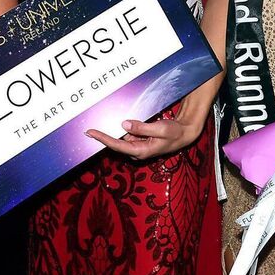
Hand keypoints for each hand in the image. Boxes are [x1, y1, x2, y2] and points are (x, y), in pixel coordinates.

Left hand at [85, 112, 203, 161]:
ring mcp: (138, 147)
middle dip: (105, 135)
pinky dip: (124, 129)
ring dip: (116, 131)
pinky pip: (128, 135)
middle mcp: (137, 151)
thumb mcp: (161, 128)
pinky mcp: (139, 142)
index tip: (91, 132)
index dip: (103, 139)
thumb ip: (142, 128)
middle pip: (116, 143)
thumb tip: (124, 125)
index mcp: (141, 151)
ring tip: (109, 123)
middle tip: (90, 128)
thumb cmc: (174, 132)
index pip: (117, 145)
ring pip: (122, 138)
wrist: (184, 134)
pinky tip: (124, 123)